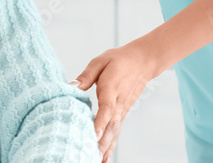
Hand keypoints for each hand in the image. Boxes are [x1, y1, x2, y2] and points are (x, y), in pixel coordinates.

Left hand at [72, 38, 160, 162]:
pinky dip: (111, 145)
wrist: (142, 62)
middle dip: (102, 142)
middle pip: (111, 125)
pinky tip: (104, 157)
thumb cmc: (118, 60)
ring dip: (106, 147)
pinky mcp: (122, 114)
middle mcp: (118, 103)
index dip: (101, 121)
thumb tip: (71, 87)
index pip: (107, 107)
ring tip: (97, 160)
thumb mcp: (100, 61)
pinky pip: (116, 131)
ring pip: (114, 132)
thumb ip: (85, 76)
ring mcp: (122, 110)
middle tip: (93, 156)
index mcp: (111, 87)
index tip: (95, 134)